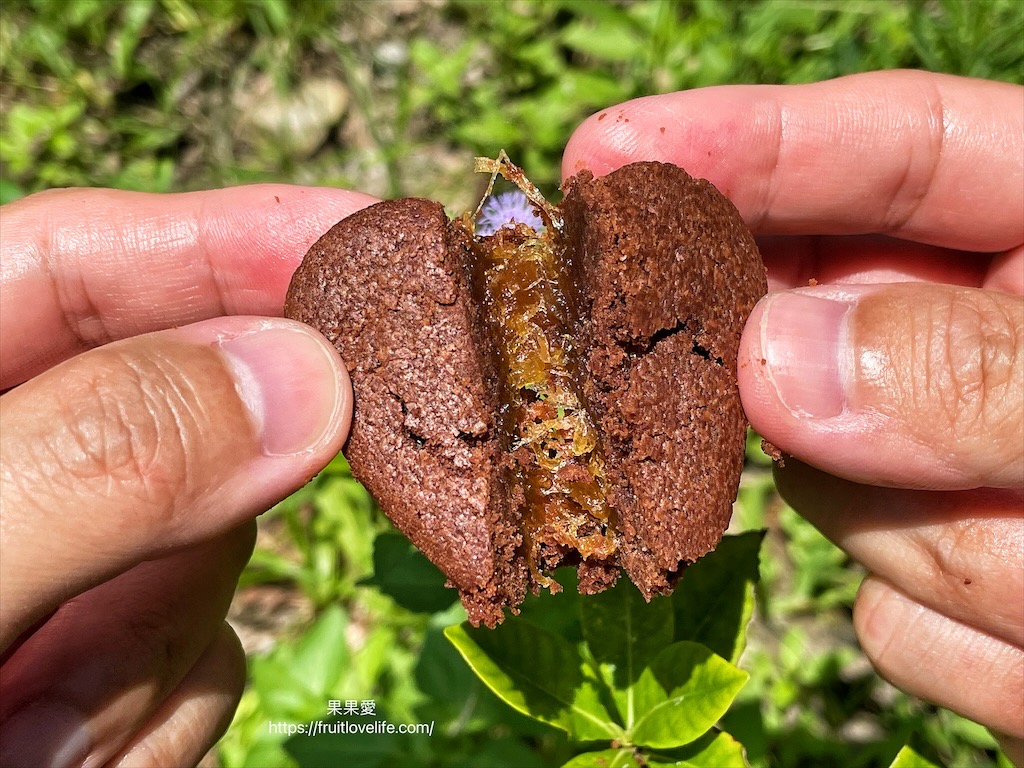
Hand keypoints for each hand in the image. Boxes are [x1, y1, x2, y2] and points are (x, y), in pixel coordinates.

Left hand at [0, 185, 375, 766]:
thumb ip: (88, 465)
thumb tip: (303, 377)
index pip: (83, 263)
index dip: (237, 235)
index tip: (383, 238)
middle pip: (178, 414)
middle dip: (220, 484)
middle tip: (240, 526)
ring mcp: (57, 574)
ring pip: (206, 553)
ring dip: (156, 639)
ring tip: (29, 729)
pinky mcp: (92, 670)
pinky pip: (197, 663)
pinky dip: (151, 718)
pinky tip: (48, 755)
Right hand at [563, 70, 1023, 761]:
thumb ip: (998, 369)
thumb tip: (775, 360)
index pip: (889, 154)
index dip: (741, 143)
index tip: (603, 158)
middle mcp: (995, 353)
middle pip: (822, 338)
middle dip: (802, 385)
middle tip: (758, 403)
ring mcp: (961, 481)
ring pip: (842, 501)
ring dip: (952, 548)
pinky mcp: (960, 601)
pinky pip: (891, 624)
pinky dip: (976, 653)